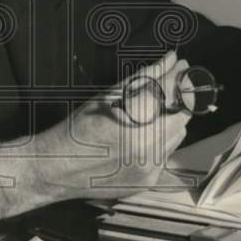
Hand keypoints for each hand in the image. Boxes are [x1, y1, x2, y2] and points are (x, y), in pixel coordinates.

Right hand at [0, 51, 190, 218]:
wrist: (57, 167)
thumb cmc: (78, 127)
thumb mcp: (108, 95)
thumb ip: (145, 77)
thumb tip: (171, 61)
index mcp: (134, 119)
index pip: (170, 92)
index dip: (180, 76)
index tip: (181, 67)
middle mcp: (146, 146)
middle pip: (182, 115)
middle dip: (178, 100)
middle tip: (167, 89)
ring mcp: (149, 166)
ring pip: (178, 135)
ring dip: (171, 121)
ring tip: (150, 114)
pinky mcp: (148, 180)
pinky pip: (167, 154)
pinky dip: (162, 141)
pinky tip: (143, 136)